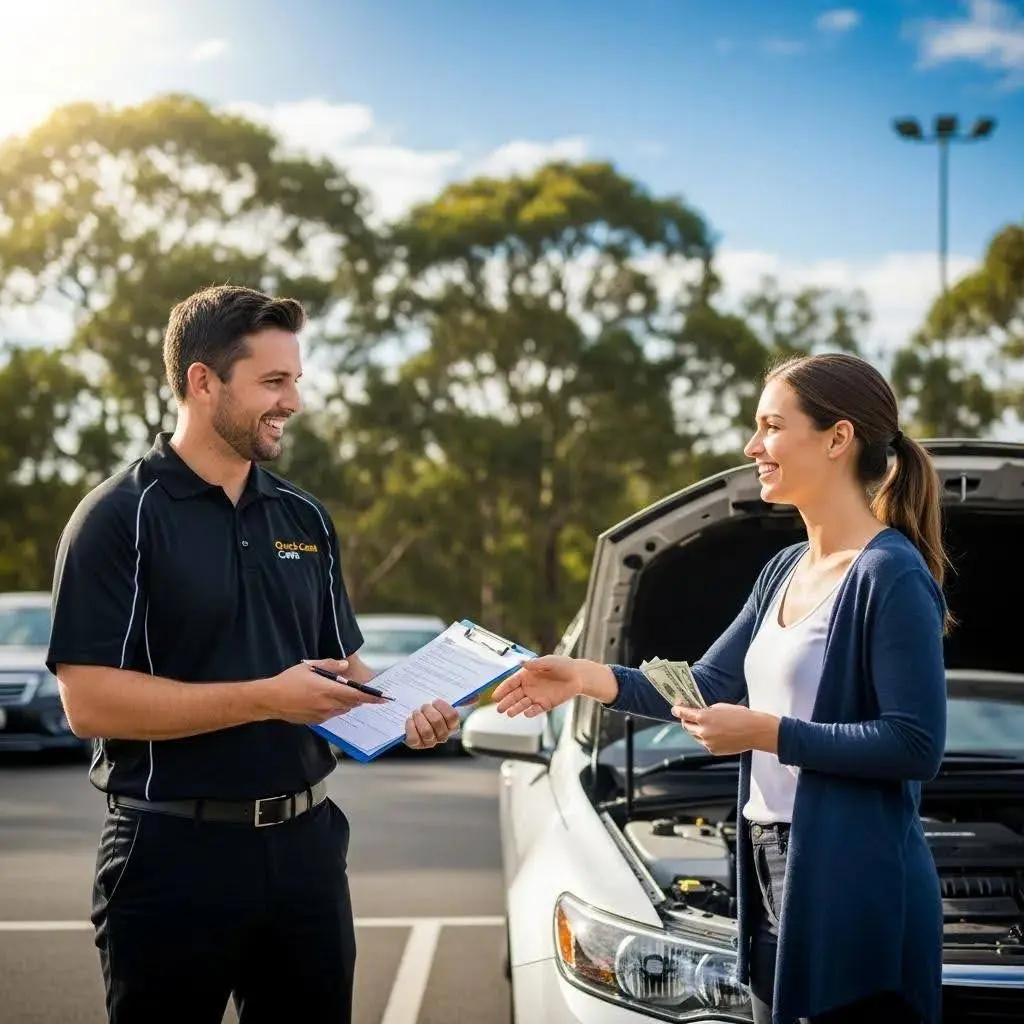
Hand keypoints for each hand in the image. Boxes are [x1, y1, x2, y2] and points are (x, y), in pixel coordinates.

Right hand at [265, 659, 390, 723]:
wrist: (270, 699)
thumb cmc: (288, 681)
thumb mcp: (309, 666)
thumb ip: (330, 665)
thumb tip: (344, 665)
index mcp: (328, 690)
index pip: (356, 695)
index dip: (372, 698)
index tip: (384, 698)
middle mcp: (327, 705)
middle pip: (351, 704)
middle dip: (359, 699)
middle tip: (365, 693)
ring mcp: (321, 715)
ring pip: (342, 710)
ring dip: (346, 703)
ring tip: (342, 694)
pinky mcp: (315, 721)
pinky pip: (331, 715)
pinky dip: (334, 708)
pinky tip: (326, 700)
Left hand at [405, 700, 460, 749]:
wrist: (414, 715)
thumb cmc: (430, 708)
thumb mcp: (441, 702)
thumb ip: (456, 698)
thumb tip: (474, 696)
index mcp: (452, 725)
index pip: (452, 716)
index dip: (442, 706)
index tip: (435, 701)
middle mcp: (442, 735)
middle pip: (437, 721)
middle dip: (428, 710)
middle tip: (423, 706)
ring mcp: (430, 741)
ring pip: (426, 731)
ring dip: (419, 718)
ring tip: (416, 712)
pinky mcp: (416, 744)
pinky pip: (414, 738)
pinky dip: (411, 727)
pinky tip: (410, 720)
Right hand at [492, 655, 585, 717]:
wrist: (578, 676)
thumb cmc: (563, 665)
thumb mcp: (549, 662)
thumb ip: (535, 664)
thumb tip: (521, 663)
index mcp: (527, 675)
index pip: (511, 683)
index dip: (503, 689)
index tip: (495, 696)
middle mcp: (529, 687)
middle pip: (514, 695)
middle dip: (506, 702)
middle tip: (499, 708)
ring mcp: (536, 696)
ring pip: (523, 704)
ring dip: (515, 709)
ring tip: (509, 713)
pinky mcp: (545, 704)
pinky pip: (536, 709)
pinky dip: (531, 712)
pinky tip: (526, 712)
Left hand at [673, 703, 779, 755]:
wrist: (755, 731)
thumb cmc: (741, 716)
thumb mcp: (720, 707)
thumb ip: (706, 710)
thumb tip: (698, 711)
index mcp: (704, 717)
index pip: (684, 714)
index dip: (677, 710)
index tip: (675, 709)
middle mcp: (703, 731)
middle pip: (686, 726)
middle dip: (686, 720)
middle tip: (689, 716)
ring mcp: (708, 743)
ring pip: (694, 736)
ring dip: (696, 729)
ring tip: (706, 724)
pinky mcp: (713, 750)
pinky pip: (704, 743)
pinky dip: (706, 738)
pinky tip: (715, 733)